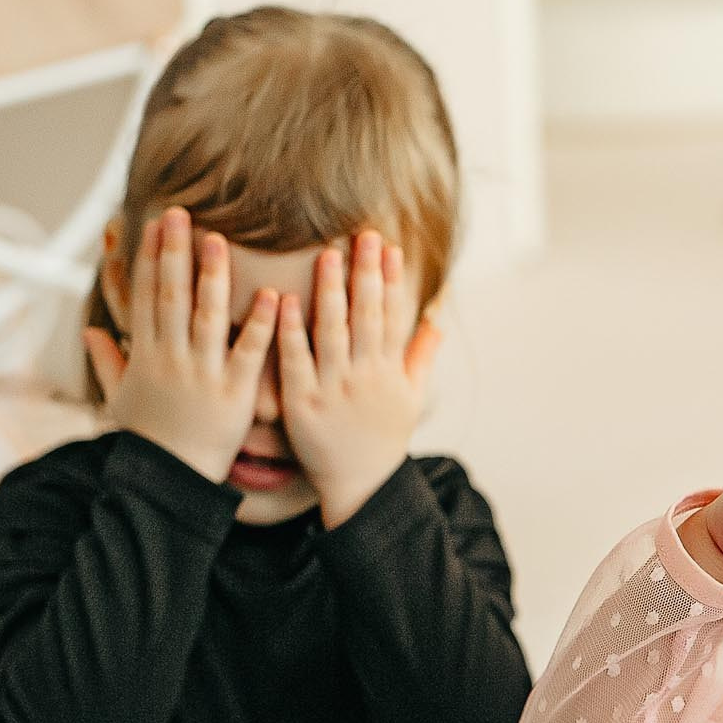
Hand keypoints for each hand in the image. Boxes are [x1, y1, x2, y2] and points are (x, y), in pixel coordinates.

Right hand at [86, 209, 279, 483]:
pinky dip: (259, 325)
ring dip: (212, 276)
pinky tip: (273, 295)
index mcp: (145, 355)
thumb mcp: (119, 399)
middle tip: (181, 213)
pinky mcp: (234, 395)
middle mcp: (170, 359)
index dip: (149, 257)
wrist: (169, 482)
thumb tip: (91, 330)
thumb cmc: (149, 440)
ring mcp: (202, 375)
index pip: (145, 295)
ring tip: (219, 239)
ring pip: (205, 316)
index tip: (154, 223)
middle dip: (174, 252)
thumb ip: (107, 361)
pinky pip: (249, 354)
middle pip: (170, 295)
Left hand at [276, 232, 438, 526]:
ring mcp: (334, 389)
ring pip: (333, 332)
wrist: (359, 487)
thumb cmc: (384, 439)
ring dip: (330, 292)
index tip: (389, 246)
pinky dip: (291, 331)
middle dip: (365, 274)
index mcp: (390, 372)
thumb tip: (436, 321)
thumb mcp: (412, 399)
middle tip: (362, 236)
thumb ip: (421, 357)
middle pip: (367, 316)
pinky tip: (285, 300)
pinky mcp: (303, 404)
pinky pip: (297, 361)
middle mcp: (365, 377)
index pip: (393, 316)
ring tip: (327, 254)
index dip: (392, 280)